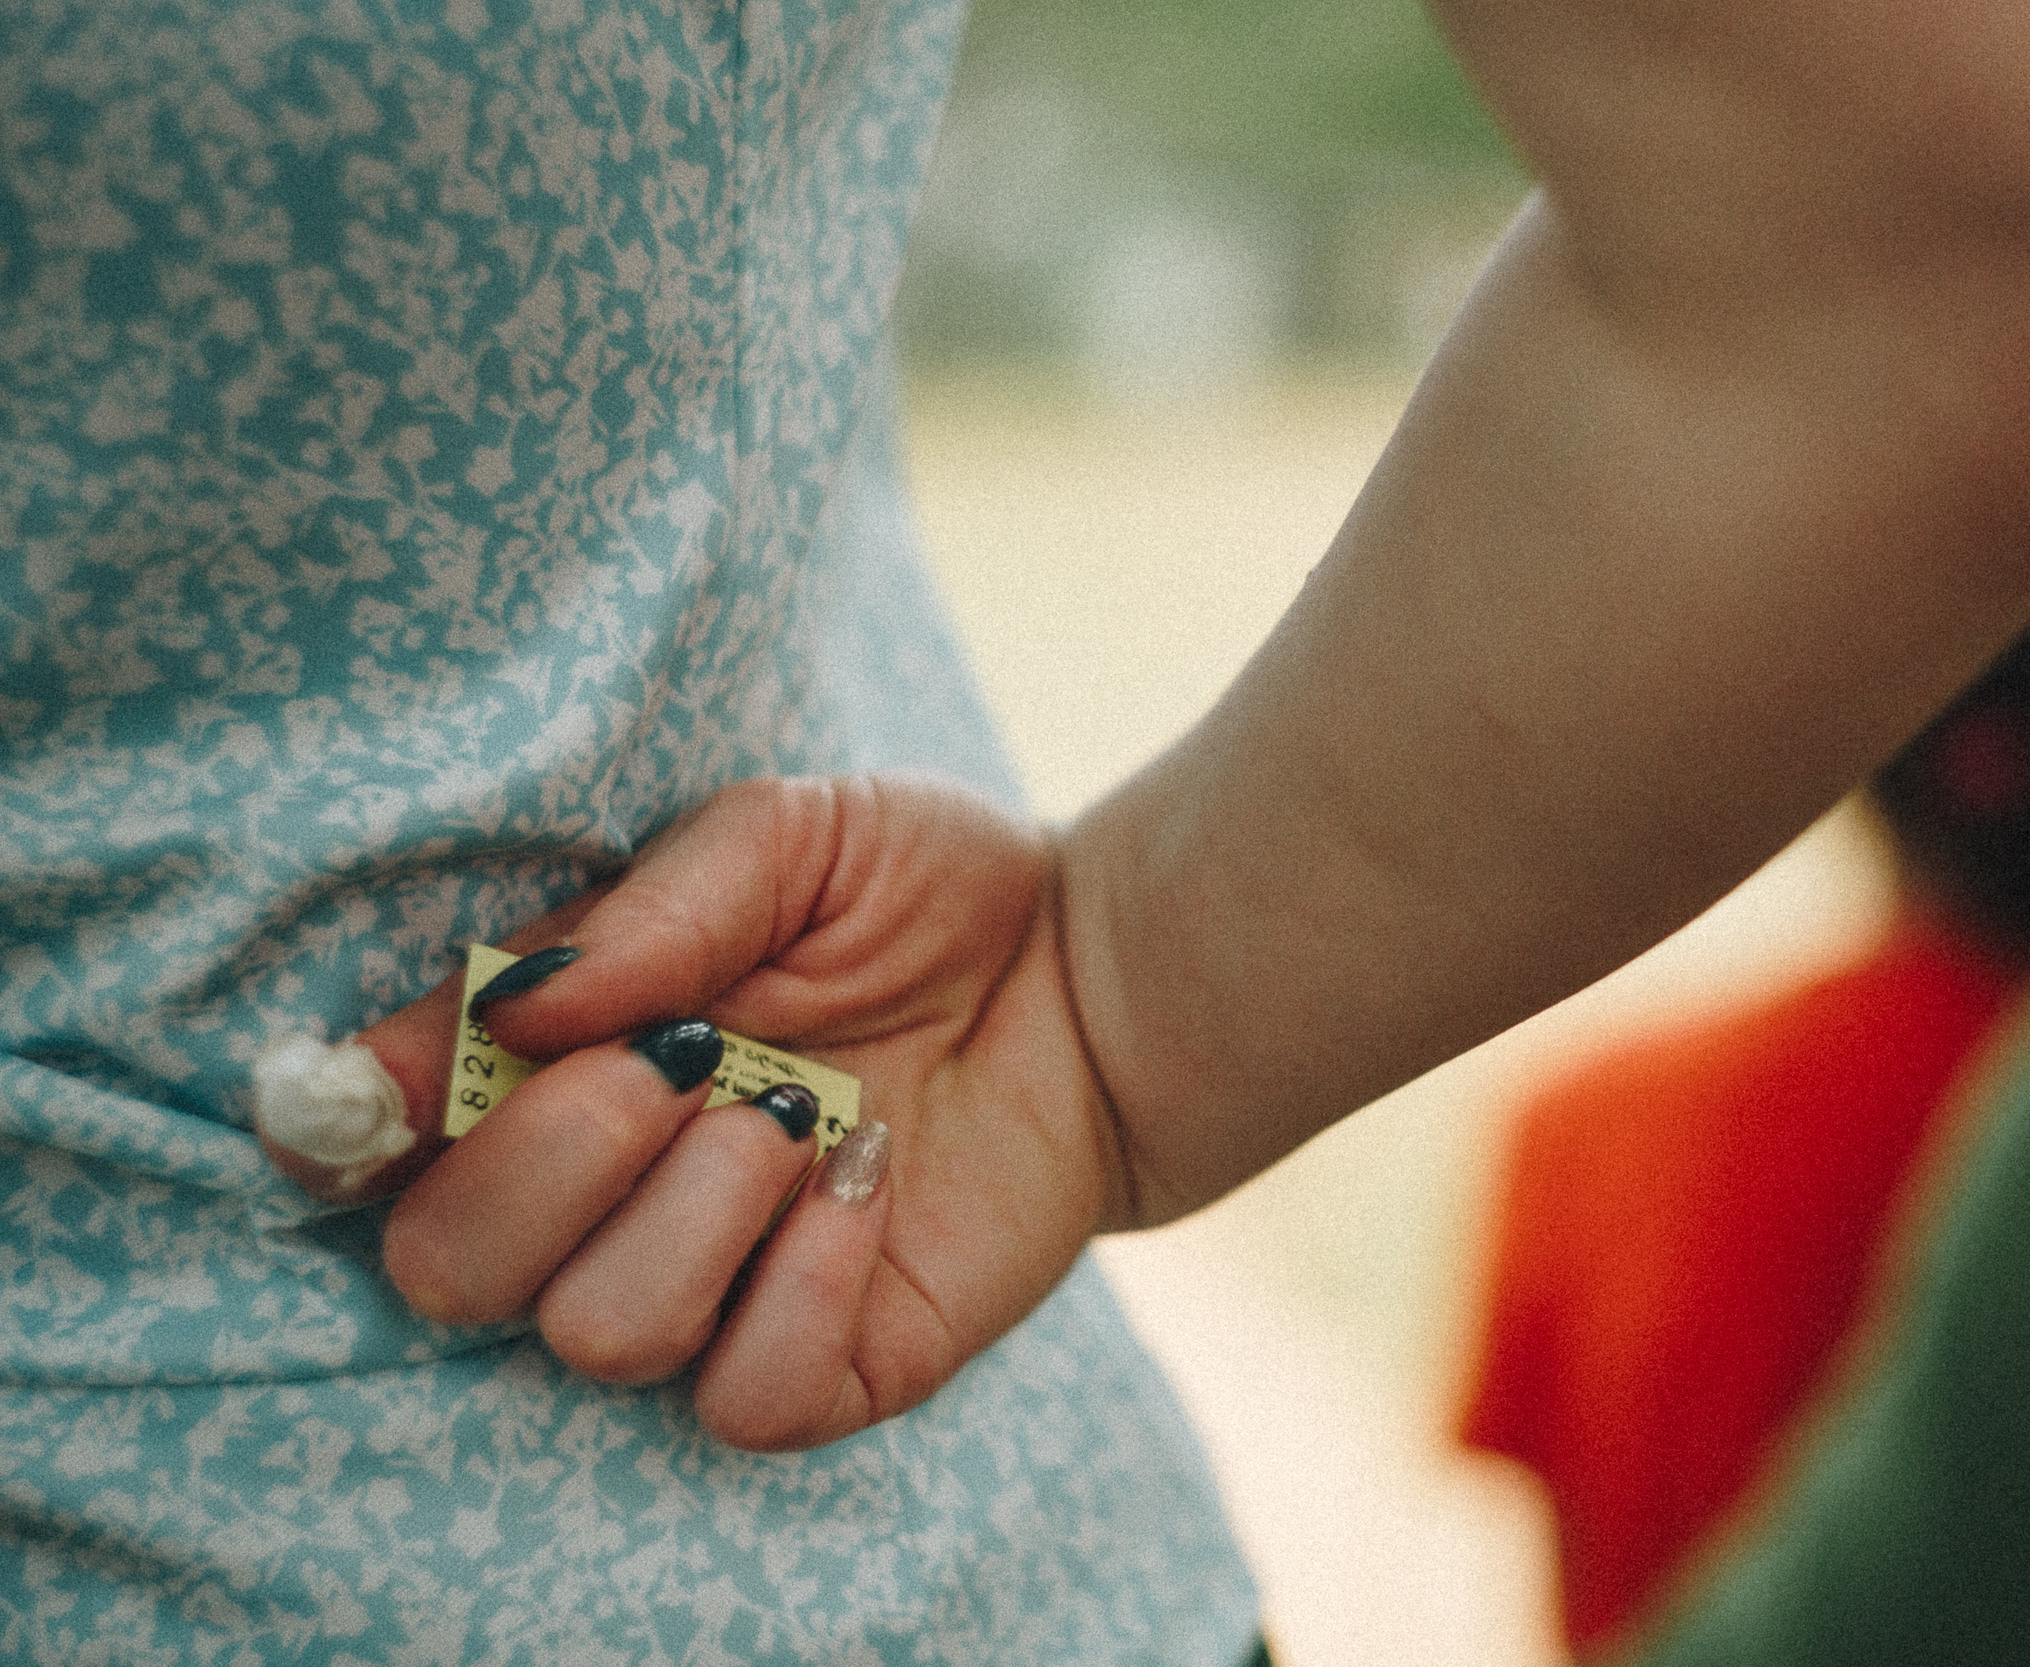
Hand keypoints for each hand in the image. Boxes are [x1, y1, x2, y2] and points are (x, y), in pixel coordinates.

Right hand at [273, 776, 1119, 1451]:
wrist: (1095, 967)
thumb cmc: (927, 892)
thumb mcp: (789, 838)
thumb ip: (650, 913)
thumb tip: (504, 1013)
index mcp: (561, 1065)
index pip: (378, 1144)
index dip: (350, 1123)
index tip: (390, 1082)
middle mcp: (612, 1195)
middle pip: (449, 1268)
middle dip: (544, 1159)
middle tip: (680, 1061)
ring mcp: (719, 1287)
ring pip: (600, 1334)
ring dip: (695, 1210)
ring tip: (796, 1110)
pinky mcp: (834, 1361)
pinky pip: (747, 1393)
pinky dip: (803, 1286)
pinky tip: (865, 1179)